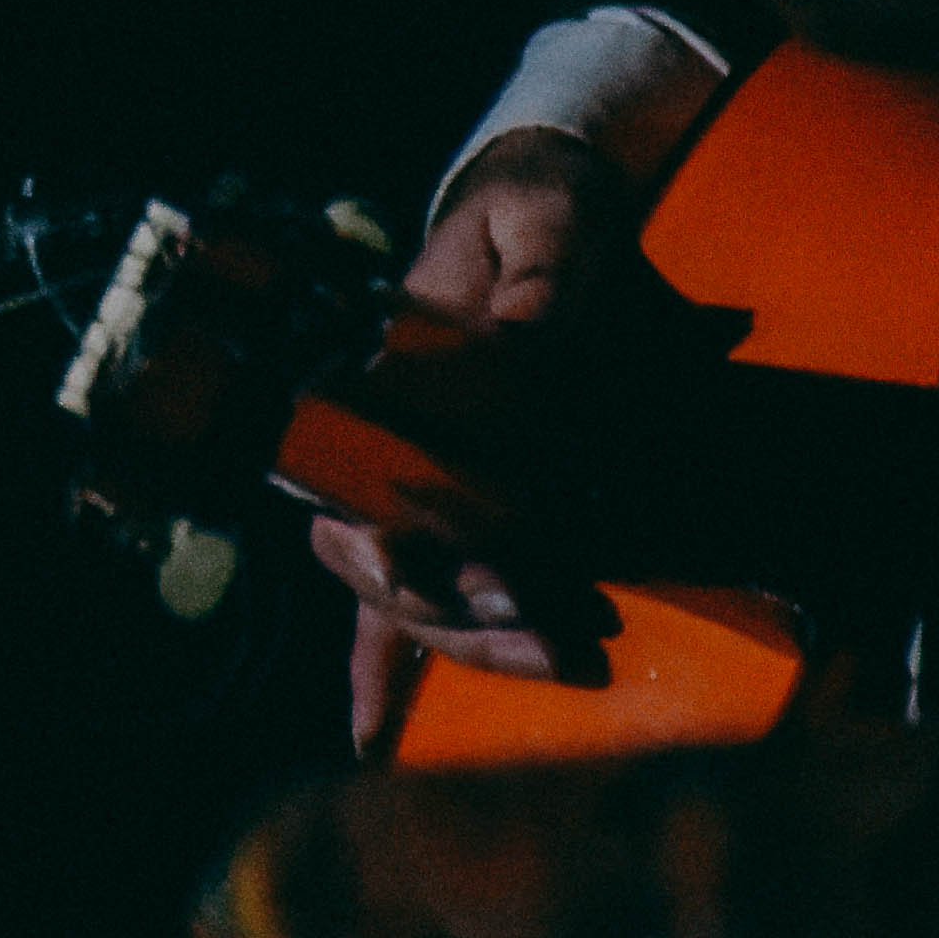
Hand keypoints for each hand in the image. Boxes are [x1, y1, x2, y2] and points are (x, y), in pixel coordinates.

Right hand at [312, 124, 623, 748]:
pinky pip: (418, 598)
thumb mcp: (554, 216)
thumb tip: (531, 349)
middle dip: (464, 614)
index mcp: (394, 373)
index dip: (408, 545)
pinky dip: (388, 667)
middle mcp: (393, 439)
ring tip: (568, 659)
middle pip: (391, 561)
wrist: (551, 210)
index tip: (473, 579)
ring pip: (414, 596)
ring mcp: (423, 480)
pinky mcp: (465, 505)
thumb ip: (546, 277)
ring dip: (475, 644)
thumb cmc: (543, 206)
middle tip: (556, 631)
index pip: (370, 478)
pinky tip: (371, 732)